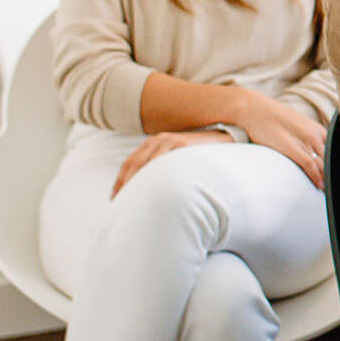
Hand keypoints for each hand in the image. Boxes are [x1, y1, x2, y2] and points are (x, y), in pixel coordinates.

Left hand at [113, 128, 233, 195]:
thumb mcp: (177, 158)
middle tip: (119, 206)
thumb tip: (150, 190)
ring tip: (132, 203)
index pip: (129, 164)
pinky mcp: (182, 146)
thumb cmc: (201, 152)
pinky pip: (163, 163)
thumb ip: (163, 167)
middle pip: (133, 165)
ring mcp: (170, 142)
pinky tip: (152, 192)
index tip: (114, 199)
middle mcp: (158, 140)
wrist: (225, 135)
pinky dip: (155, 178)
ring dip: (136, 184)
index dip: (120, 182)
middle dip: (124, 186)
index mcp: (153, 143)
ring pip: (145, 165)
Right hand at [216, 88, 328, 188]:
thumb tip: (316, 161)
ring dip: (327, 179)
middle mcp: (315, 134)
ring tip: (329, 192)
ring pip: (323, 163)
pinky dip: (316, 176)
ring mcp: (304, 139)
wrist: (255, 109)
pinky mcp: (291, 146)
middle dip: (336, 174)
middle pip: (333, 159)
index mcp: (319, 130)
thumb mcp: (299, 129)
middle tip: (339, 189)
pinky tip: (318, 186)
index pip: (337, 153)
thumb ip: (310, 143)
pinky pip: (309, 164)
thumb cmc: (275, 122)